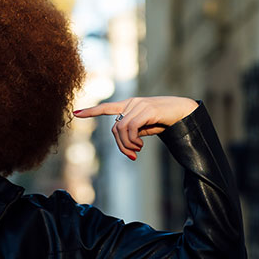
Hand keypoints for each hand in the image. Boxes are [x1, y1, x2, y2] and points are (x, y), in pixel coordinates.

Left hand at [72, 96, 197, 160]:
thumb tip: (124, 142)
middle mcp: (131, 103)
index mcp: (129, 106)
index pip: (106, 108)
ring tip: (138, 150)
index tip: (75, 113)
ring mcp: (138, 105)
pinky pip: (131, 128)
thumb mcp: (145, 128)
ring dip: (127, 145)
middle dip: (120, 146)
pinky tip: (141, 146)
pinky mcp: (146, 109)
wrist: (184, 112)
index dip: (91, 111)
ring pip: (120, 129)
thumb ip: (133, 131)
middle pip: (114, 128)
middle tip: (132, 156)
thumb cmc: (164, 120)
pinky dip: (133, 140)